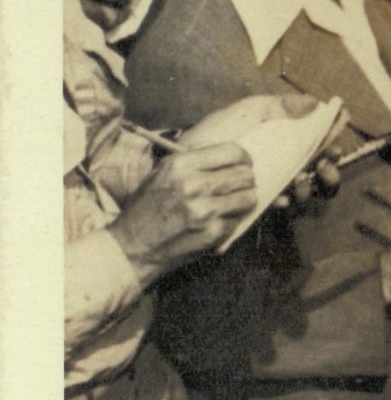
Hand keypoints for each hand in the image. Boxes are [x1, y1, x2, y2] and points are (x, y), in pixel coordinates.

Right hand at [106, 141, 257, 284]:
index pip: (233, 152)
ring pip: (249, 197)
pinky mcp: (213, 232)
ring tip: (231, 203)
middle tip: (238, 187)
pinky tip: (218, 221)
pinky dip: (233, 220)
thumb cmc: (146, 208)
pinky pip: (239, 220)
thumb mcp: (161, 174)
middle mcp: (194, 185)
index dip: (243, 159)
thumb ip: (193, 162)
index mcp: (180, 165)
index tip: (243, 165)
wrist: (132, 247)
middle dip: (246, 181)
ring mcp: (206, 210)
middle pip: (245, 175)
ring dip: (244, 200)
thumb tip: (228, 156)